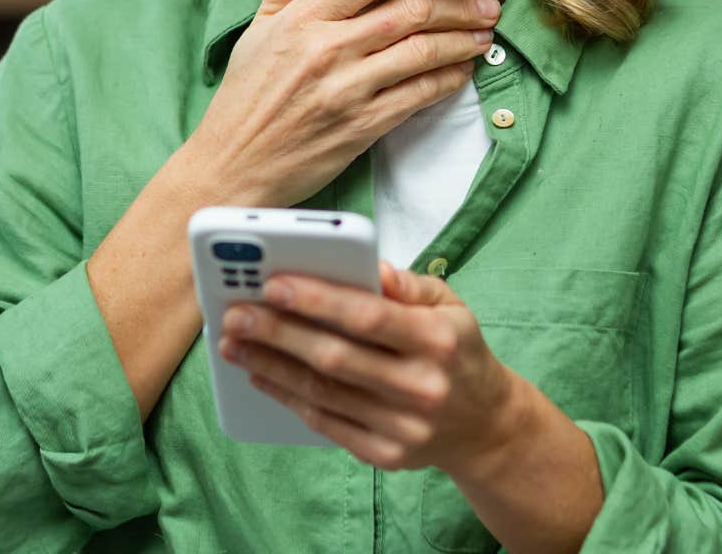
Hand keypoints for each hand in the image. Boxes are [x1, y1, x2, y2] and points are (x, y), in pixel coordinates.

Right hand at [185, 0, 500, 207]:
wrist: (234, 164)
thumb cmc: (245, 97)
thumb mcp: (258, 31)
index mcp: (304, 19)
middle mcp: (328, 49)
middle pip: (410, 11)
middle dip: (458, 3)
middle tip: (487, 1)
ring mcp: (347, 89)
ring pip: (422, 52)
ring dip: (462, 40)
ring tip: (484, 33)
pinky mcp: (362, 127)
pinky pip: (418, 95)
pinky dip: (448, 80)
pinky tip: (461, 70)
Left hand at [217, 258, 527, 473]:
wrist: (486, 424)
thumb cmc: (456, 350)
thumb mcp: (449, 305)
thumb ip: (408, 284)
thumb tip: (369, 266)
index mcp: (438, 339)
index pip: (369, 317)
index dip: (317, 300)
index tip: (272, 284)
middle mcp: (422, 386)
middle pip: (336, 358)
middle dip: (277, 333)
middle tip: (235, 314)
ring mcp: (404, 426)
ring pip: (323, 393)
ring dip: (271, 366)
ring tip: (235, 343)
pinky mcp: (386, 455)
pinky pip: (326, 424)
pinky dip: (288, 398)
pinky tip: (261, 375)